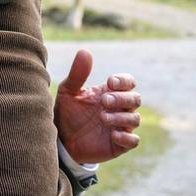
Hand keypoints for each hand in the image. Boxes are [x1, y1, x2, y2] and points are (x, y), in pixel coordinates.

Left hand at [55, 49, 140, 163]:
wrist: (60, 140)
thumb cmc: (67, 112)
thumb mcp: (68, 92)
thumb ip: (77, 74)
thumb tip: (84, 51)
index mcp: (110, 92)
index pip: (128, 82)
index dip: (124, 81)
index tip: (109, 83)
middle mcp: (119, 108)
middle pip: (135, 99)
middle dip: (122, 99)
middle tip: (104, 101)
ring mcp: (121, 126)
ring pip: (135, 119)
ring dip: (121, 117)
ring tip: (102, 118)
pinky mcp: (119, 145)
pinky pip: (133, 141)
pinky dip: (126, 137)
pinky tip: (113, 135)